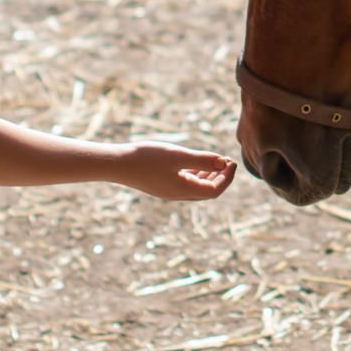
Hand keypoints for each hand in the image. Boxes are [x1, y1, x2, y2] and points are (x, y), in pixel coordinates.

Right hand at [117, 143, 236, 201]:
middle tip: (228, 162)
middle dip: (221, 178)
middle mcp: (178, 194)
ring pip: (196, 188)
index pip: (214, 190)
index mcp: (184, 189)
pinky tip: (195, 163)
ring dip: (209, 176)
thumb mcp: (178, 156)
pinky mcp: (161, 185)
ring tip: (216, 162)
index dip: (227, 178)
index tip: (232, 162)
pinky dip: (195, 175)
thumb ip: (202, 159)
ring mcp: (169, 191)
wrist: (118, 164)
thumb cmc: (147, 158)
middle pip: (207, 192)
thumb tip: (224, 162)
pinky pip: (185, 184)